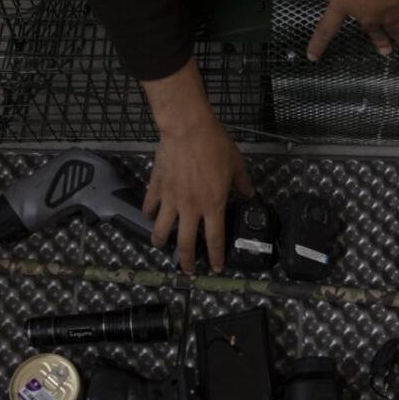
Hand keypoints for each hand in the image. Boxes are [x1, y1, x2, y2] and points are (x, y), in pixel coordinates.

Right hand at [142, 114, 251, 274]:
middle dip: (186, 261)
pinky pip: (149, 207)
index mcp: (213, 206)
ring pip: (161, 230)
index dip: (216, 257)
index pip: (215, 240)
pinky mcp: (156, 188)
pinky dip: (148, 214)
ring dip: (161, 242)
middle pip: (186, 244)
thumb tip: (250, 195)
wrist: (188, 129)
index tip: (216, 268)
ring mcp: (170, 200)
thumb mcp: (237, 166)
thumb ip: (243, 184)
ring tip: (161, 246)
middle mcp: (190, 208)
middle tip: (187, 270)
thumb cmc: (215, 146)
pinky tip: (150, 216)